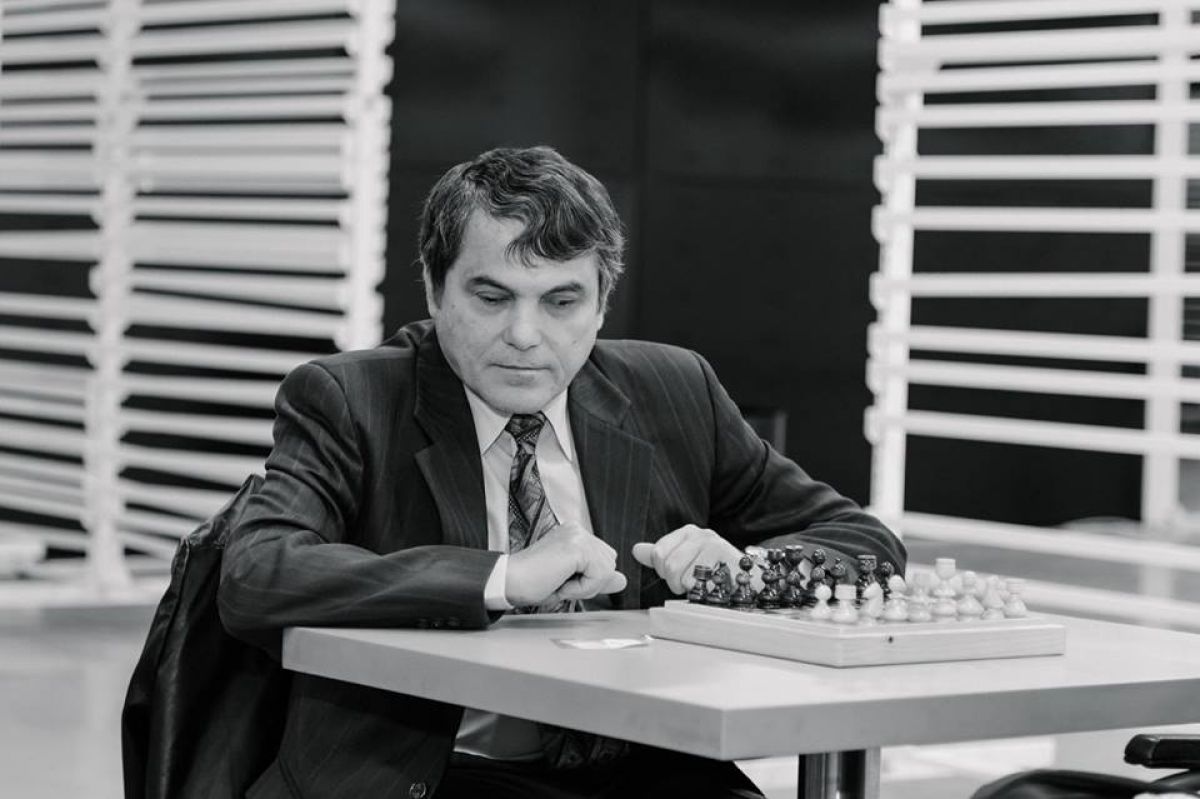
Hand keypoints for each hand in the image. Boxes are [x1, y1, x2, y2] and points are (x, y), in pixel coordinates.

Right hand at [505, 522, 626, 605]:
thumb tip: (622, 579)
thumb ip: (598, 579)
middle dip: (590, 582)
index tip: (563, 580)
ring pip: (606, 570)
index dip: (589, 579)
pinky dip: (582, 587)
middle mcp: (577, 530)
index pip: (604, 560)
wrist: (509, 582)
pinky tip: (560, 582)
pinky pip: (598, 575)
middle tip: (560, 582)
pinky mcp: (577, 547)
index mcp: (574, 534)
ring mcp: (577, 535)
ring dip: (585, 586)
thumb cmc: (531, 582)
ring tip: (559, 581)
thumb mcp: (572, 582)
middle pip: (609, 563)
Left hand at [631, 524, 744, 594]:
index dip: (664, 572)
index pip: (658, 553)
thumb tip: (636, 550)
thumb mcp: (686, 562)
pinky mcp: (723, 555)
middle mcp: (700, 534)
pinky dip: (703, 591)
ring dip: (690, 589)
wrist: (749, 583)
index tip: (679, 575)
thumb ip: (661, 555)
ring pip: (681, 575)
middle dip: (677, 582)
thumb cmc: (716, 574)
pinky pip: (698, 581)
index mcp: (687, 532)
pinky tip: (713, 586)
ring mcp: (713, 543)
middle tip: (692, 583)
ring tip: (704, 585)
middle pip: (668, 565)